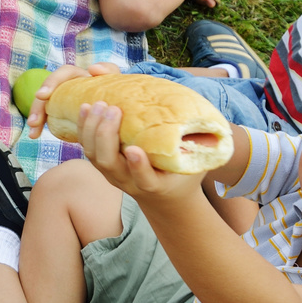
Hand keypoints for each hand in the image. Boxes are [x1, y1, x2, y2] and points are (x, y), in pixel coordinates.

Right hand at [25, 61, 121, 138]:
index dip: (51, 83)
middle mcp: (67, 86)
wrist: (116, 107)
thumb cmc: (114, 89)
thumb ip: (108, 70)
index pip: (63, 74)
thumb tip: (93, 69)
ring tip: (33, 133)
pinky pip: (48, 117)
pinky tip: (35, 135)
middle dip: (38, 106)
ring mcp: (62, 100)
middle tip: (34, 122)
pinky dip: (40, 126)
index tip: (42, 95)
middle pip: (48, 92)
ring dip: (36, 117)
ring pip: (44, 105)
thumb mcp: (114, 79)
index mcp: (79, 76)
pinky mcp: (60, 113)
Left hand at [75, 101, 203, 200]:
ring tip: (97, 104)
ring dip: (92, 130)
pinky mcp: (103, 166)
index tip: (134, 150)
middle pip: (110, 165)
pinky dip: (84, 130)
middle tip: (113, 110)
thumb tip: (217, 127)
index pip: (145, 179)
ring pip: (95, 157)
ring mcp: (114, 176)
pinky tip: (85, 108)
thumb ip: (202, 144)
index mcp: (156, 185)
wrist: (165, 198)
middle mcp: (130, 183)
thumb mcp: (197, 161)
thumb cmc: (184, 174)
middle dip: (107, 137)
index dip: (138, 167)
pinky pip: (89, 149)